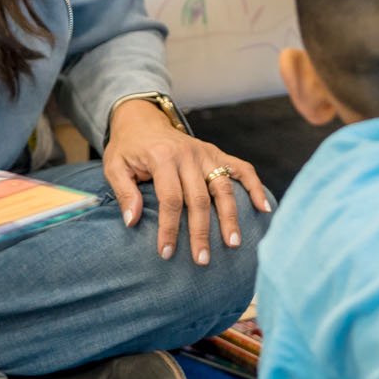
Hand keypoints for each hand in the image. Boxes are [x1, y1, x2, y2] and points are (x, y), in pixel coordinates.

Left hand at [103, 101, 271, 263]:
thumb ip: (124, 192)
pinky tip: (263, 208)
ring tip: (233, 243)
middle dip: (201, 232)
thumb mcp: (114, 166)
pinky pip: (241, 168)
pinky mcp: (216, 153)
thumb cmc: (128, 147)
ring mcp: (206, 153)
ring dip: (230, 217)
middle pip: (199, 199)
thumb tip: (131, 221)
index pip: (170, 199)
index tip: (166, 253)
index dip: (169, 228)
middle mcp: (188, 155)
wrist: (142, 119)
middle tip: (202, 260)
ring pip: (223, 187)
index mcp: (162, 158)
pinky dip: (254, 187)